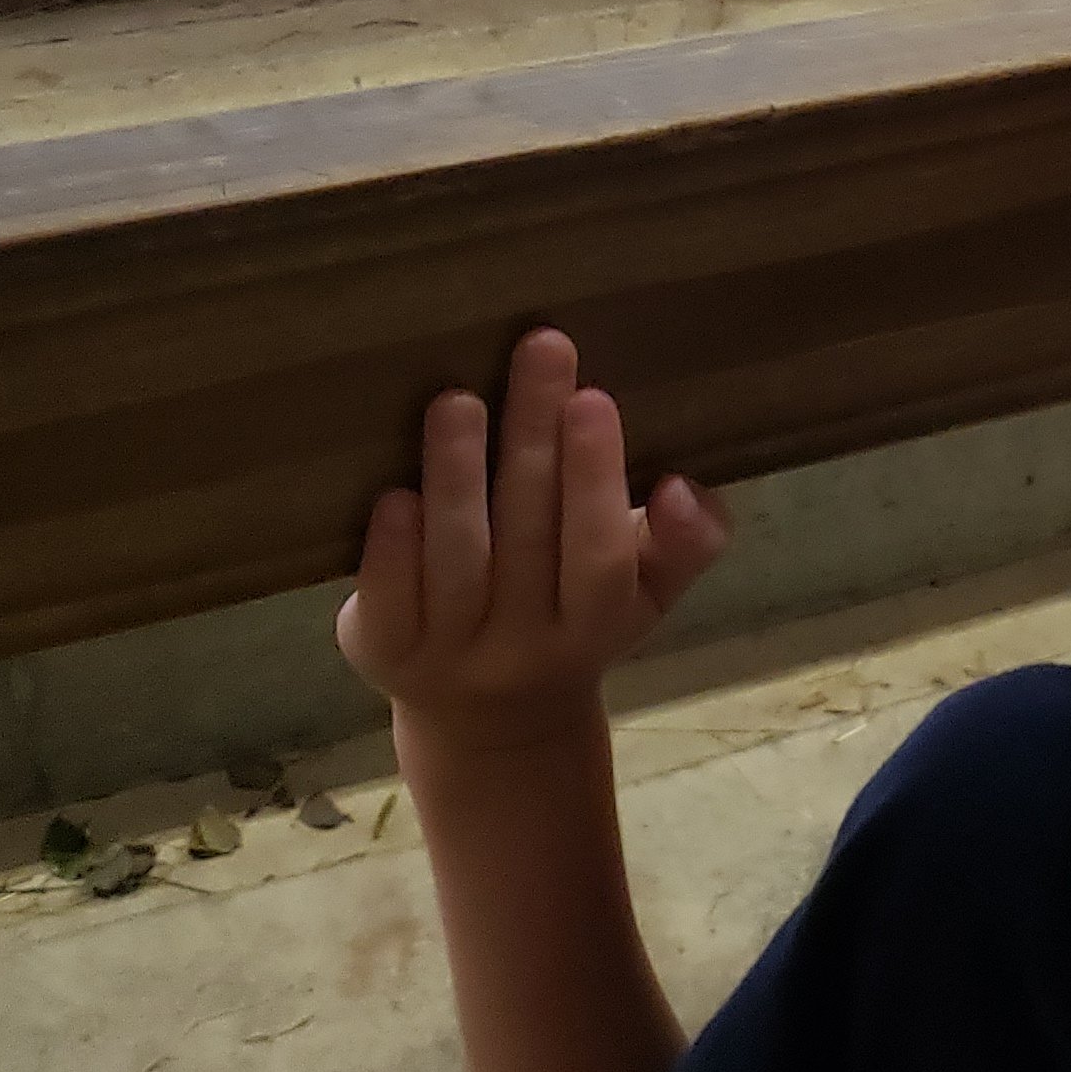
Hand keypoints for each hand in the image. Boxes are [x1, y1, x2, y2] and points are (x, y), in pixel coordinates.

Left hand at [337, 331, 731, 747]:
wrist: (491, 723)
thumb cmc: (575, 619)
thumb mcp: (647, 593)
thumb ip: (687, 541)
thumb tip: (682, 488)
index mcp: (595, 625)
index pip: (600, 554)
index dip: (595, 478)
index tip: (593, 397)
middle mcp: (523, 646)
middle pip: (528, 534)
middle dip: (532, 436)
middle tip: (538, 348)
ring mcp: (450, 653)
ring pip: (456, 559)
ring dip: (456, 475)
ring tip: (455, 400)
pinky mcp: (383, 652)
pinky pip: (388, 600)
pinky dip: (391, 547)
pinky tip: (395, 492)